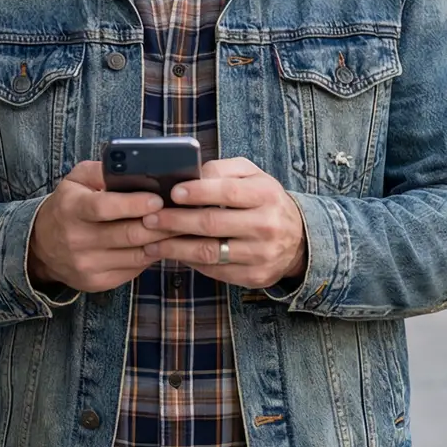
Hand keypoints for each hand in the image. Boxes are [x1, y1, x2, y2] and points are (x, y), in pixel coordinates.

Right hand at [26, 160, 174, 292]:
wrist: (41, 247)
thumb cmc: (67, 206)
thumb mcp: (76, 180)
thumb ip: (102, 171)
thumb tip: (134, 167)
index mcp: (71, 209)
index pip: (104, 207)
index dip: (134, 204)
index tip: (158, 199)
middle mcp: (76, 240)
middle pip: (127, 235)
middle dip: (159, 224)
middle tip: (181, 214)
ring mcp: (86, 264)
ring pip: (135, 255)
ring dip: (161, 242)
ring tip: (178, 228)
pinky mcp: (96, 282)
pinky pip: (132, 270)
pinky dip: (150, 257)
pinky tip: (160, 244)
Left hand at [141, 158, 307, 288]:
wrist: (298, 239)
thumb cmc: (265, 201)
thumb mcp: (253, 176)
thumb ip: (223, 170)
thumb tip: (192, 174)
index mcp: (266, 195)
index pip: (228, 192)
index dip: (198, 192)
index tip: (172, 192)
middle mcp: (266, 226)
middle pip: (212, 224)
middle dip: (175, 220)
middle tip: (149, 217)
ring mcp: (261, 254)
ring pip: (209, 252)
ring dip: (175, 247)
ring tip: (151, 241)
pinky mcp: (254, 276)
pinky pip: (214, 270)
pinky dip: (189, 262)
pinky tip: (173, 253)